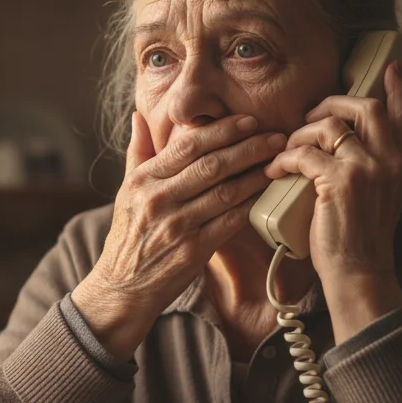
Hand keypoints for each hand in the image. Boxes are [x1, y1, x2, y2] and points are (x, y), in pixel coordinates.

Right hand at [73, 111, 286, 358]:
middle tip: (277, 137)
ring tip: (278, 163)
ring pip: (226, 192)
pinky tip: (267, 195)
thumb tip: (140, 116)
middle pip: (212, 165)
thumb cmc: (128, 236)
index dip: (223, 130)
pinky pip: (230, 222)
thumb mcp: (125, 190)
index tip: (249, 121)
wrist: (123, 286)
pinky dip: (251, 206)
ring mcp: (177, 226)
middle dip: (249, 148)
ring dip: (257, 175)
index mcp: (144, 180)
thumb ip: (137, 152)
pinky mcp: (194, 250)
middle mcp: (159, 200)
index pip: (189, 145)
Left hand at [263, 63, 401, 339]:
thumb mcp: (380, 200)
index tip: (387, 68)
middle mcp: (392, 161)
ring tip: (286, 150)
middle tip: (311, 115)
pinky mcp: (341, 181)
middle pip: (366, 107)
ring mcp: (368, 168)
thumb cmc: (359, 241)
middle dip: (332, 103)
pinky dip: (284, 158)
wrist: (359, 274)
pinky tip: (274, 171)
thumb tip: (344, 145)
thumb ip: (373, 170)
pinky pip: (304, 152)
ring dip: (300, 133)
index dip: (395, 89)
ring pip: (330, 125)